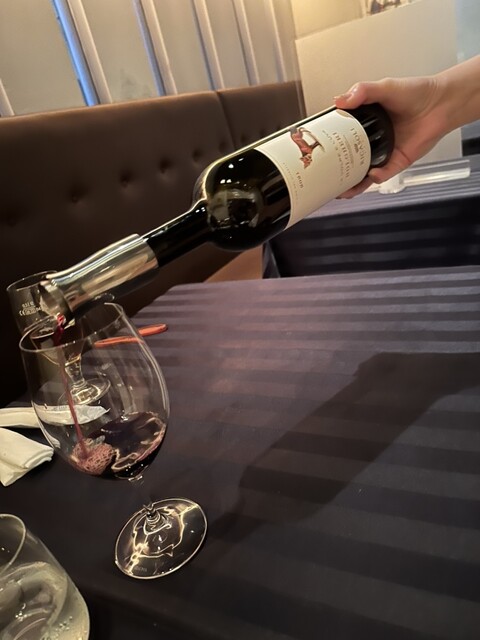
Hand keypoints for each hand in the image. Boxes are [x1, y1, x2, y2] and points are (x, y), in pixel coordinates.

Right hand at [334, 76, 446, 196]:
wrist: (441, 103)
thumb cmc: (416, 93)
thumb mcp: (384, 87)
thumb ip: (362, 92)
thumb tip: (339, 100)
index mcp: (364, 123)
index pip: (341, 137)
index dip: (328, 145)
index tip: (316, 151)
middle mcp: (371, 140)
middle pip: (348, 159)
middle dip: (335, 171)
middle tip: (322, 177)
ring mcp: (383, 153)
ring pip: (362, 173)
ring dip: (351, 184)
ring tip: (341, 190)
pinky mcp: (396, 162)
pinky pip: (383, 175)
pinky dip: (375, 177)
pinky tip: (371, 174)